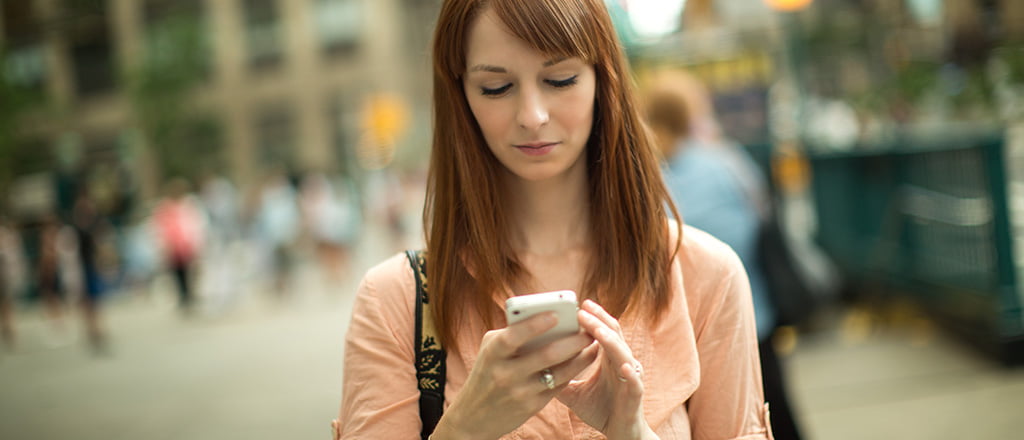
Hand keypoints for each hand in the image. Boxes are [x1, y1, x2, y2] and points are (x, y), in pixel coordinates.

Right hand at [432, 312, 597, 439]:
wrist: (473, 416)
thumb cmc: (486, 372)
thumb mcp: (489, 350)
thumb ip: (512, 332)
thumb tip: (545, 315)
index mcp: (493, 353)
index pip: (514, 336)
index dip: (535, 324)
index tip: (556, 313)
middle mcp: (505, 373)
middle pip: (546, 355)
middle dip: (573, 341)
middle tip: (589, 329)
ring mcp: (519, 392)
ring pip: (559, 373)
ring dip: (580, 358)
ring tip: (593, 344)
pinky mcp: (531, 407)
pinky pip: (558, 386)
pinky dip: (573, 372)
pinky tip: (582, 361)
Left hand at [557, 300, 656, 439]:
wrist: (620, 434)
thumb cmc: (601, 410)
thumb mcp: (575, 393)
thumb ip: (560, 378)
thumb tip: (535, 367)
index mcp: (609, 359)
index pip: (603, 331)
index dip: (594, 317)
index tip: (579, 305)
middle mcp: (622, 363)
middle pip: (613, 335)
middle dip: (599, 320)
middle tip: (583, 308)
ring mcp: (631, 378)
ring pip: (623, 353)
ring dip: (610, 341)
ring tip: (596, 330)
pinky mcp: (636, 395)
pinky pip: (635, 382)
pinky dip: (631, 373)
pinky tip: (624, 367)